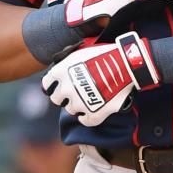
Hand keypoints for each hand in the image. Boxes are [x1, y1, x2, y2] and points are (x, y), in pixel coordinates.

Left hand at [42, 31, 158, 126]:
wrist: (125, 64)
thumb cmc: (105, 54)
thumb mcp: (80, 52)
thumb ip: (66, 62)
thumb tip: (60, 68)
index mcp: (61, 72)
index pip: (47, 85)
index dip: (54, 85)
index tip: (60, 85)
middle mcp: (67, 88)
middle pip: (57, 99)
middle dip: (64, 95)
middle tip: (76, 91)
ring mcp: (79, 102)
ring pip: (71, 109)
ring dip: (77, 104)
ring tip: (88, 97)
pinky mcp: (93, 113)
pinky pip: (84, 120)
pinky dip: (88, 116)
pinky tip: (93, 110)